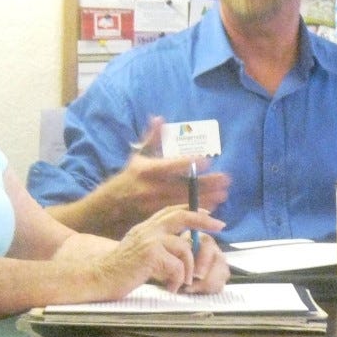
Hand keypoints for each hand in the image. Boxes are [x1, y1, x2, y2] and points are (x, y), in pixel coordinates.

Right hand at [67, 204, 226, 298]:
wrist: (100, 276)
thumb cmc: (121, 269)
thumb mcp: (141, 250)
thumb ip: (159, 244)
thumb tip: (186, 246)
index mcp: (147, 227)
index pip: (173, 210)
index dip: (193, 209)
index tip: (209, 213)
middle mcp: (149, 229)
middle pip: (182, 216)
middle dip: (203, 219)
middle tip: (220, 225)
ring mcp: (150, 240)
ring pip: (184, 249)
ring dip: (188, 269)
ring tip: (181, 282)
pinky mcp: (150, 255)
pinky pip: (177, 267)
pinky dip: (178, 281)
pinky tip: (170, 288)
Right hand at [112, 117, 232, 223]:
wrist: (111, 207)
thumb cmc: (129, 177)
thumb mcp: (138, 156)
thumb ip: (151, 138)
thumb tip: (159, 118)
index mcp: (148, 170)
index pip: (171, 165)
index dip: (190, 162)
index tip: (208, 159)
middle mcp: (152, 188)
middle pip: (183, 186)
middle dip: (206, 183)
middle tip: (226, 180)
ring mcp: (156, 205)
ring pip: (185, 202)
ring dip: (206, 199)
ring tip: (224, 194)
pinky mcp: (159, 218)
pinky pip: (181, 214)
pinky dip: (197, 211)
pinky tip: (213, 207)